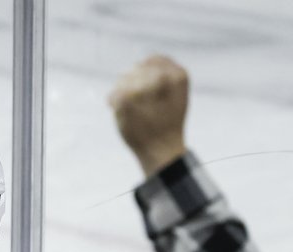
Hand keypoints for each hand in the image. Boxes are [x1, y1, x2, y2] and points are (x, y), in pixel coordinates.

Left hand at [109, 55, 189, 177]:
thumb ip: (164, 73)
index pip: (154, 60)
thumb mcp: (177, 93)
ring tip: (133, 110)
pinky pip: (114, 93)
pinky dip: (114, 102)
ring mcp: (142, 88)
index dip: (147, 72)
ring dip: (123, 92)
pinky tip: (122, 112)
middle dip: (134, 83)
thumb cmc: (168, 122)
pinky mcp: (125, 99)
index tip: (150, 91)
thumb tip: (140, 64)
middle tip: (140, 105)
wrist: (162, 150)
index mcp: (178, 75)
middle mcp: (161, 78)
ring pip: (124, 79)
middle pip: (137, 68)